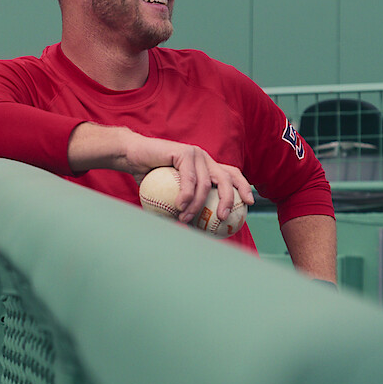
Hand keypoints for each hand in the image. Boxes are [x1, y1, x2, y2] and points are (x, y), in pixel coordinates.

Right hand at [126, 133, 253, 223]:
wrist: (132, 156)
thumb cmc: (150, 178)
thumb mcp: (170, 196)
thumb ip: (184, 208)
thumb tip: (195, 232)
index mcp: (206, 167)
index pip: (231, 175)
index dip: (243, 188)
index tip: (250, 205)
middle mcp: (205, 159)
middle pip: (225, 178)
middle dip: (229, 198)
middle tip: (223, 217)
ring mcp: (196, 154)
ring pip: (204, 183)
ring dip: (196, 205)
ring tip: (186, 219)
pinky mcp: (184, 152)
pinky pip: (189, 178)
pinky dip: (186, 194)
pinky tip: (180, 206)